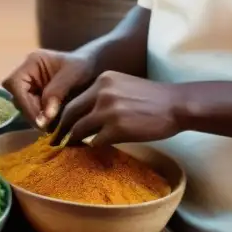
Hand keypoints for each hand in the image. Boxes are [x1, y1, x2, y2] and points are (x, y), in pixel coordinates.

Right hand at [2, 50, 96, 129]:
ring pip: (23, 107)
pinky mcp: (36, 98)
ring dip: (36, 118)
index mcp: (32, 62)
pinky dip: (42, 119)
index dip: (24, 102)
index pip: (14, 83)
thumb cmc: (84, 66)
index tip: (40, 119)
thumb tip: (44, 116)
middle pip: (16, 98)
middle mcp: (26, 74)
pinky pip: (33, 112)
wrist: (93, 69)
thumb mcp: (73, 75)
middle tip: (48, 127)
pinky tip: (55, 124)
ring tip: (54, 126)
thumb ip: (57, 92)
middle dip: (31, 113)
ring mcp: (30, 86)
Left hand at [52, 70, 184, 146]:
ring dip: (72, 141)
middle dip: (60, 129)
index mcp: (102, 80)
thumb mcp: (123, 86)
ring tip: (67, 148)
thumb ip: (103, 95)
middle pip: (70, 113)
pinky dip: (91, 147)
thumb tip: (86, 114)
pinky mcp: (117, 128)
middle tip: (54, 141)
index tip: (58, 125)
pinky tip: (90, 151)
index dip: (64, 114)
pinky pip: (96, 141)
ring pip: (80, 128)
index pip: (75, 98)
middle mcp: (101, 92)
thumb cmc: (152, 99)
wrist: (176, 105)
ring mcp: (108, 110)